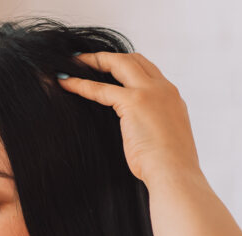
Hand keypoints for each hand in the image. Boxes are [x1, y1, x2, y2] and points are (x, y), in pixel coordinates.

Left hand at [57, 52, 200, 184]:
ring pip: (118, 63)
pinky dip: (81, 84)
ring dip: (94, 61)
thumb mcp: (163, 138)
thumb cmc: (167, 167)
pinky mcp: (134, 102)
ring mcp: (150, 93)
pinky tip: (66, 83)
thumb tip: (137, 131)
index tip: (109, 68)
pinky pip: (101, 89)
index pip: (148, 70)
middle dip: (109, 57)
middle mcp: (163, 89)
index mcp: (172, 98)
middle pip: (134, 59)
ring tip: (74, 63)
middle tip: (86, 60)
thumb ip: (151, 125)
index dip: (127, 65)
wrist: (175, 174)